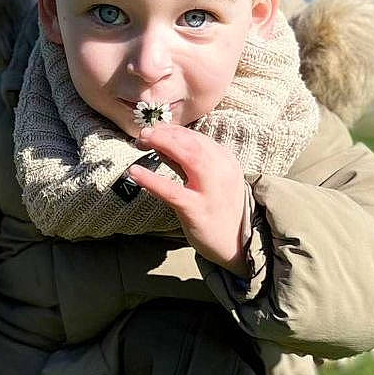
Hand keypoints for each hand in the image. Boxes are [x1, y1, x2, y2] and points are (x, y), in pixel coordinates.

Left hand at [129, 122, 248, 273]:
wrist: (238, 243)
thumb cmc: (219, 210)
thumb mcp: (211, 181)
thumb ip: (187, 164)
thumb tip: (161, 145)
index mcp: (225, 161)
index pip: (196, 138)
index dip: (171, 131)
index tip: (154, 131)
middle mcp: (221, 171)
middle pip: (192, 142)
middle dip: (166, 133)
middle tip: (144, 133)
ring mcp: (210, 191)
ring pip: (188, 157)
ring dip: (163, 144)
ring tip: (142, 141)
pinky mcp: (197, 210)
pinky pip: (172, 191)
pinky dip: (151, 179)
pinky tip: (135, 172)